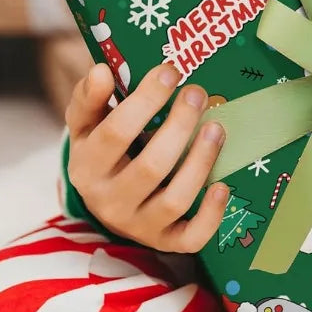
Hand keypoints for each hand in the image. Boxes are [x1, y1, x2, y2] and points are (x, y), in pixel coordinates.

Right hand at [65, 63, 228, 251]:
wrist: (107, 200)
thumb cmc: (103, 151)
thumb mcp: (88, 125)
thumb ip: (90, 98)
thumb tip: (102, 70)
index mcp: (87, 166)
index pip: (115, 133)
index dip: (144, 101)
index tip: (170, 72)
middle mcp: (110, 201)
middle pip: (151, 167)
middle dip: (179, 127)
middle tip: (198, 94)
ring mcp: (139, 225)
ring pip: (174, 200)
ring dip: (200, 162)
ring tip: (217, 128)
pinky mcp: (166, 241)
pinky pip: (191, 237)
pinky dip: (211, 215)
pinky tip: (224, 186)